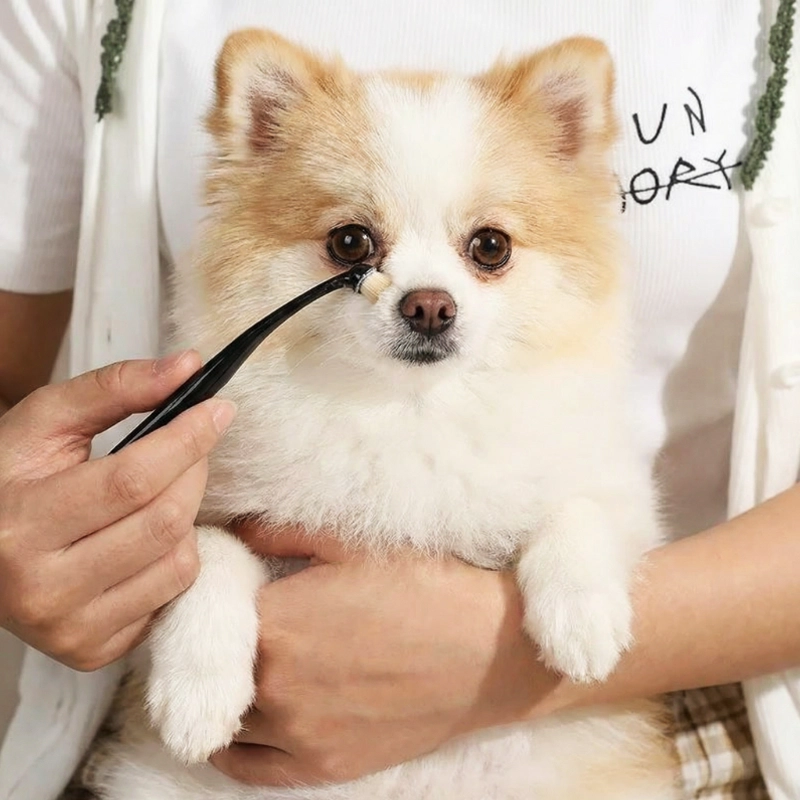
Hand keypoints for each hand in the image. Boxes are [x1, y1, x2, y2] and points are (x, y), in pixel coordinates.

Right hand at [0, 353, 235, 670]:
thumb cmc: (10, 479)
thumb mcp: (44, 422)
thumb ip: (114, 388)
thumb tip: (189, 367)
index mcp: (19, 522)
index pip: (133, 478)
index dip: (187, 439)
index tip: (218, 409)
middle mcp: (41, 588)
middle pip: (163, 521)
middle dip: (194, 472)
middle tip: (194, 445)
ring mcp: (69, 628)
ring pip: (177, 562)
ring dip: (188, 515)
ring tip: (161, 492)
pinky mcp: (93, 651)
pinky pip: (172, 596)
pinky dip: (176, 557)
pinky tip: (147, 537)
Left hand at [210, 525, 558, 786]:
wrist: (488, 648)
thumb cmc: (424, 587)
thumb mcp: (353, 543)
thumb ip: (281, 532)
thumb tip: (236, 529)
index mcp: (277, 623)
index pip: (209, 615)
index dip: (211, 601)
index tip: (218, 592)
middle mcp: (276, 686)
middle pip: (212, 669)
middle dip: (217, 646)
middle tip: (230, 627)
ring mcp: (299, 734)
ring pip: (225, 718)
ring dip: (221, 693)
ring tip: (233, 670)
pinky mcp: (324, 765)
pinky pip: (248, 768)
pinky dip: (231, 747)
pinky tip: (233, 725)